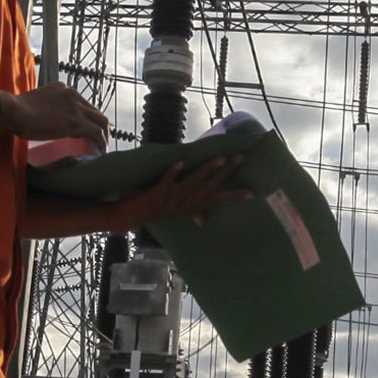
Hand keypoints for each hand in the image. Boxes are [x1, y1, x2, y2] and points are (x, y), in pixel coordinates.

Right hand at [1, 81, 110, 143]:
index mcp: (62, 89)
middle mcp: (73, 95)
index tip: (85, 127)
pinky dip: (101, 141)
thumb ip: (46, 108)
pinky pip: (96, 132)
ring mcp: (75, 108)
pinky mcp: (76, 122)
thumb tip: (47, 123)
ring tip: (102, 146)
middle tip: (99, 138)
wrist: (14, 110)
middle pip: (94, 111)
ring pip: (101, 120)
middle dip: (99, 124)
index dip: (86, 116)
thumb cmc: (16, 110)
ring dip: (104, 134)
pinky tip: (100, 150)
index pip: (81, 103)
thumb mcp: (36, 103)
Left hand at [122, 154, 248, 230]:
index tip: (252, 192)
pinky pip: (165, 183)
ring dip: (205, 170)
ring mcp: (170, 201)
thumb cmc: (150, 210)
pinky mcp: (155, 196)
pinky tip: (179, 162)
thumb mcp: (172, 212)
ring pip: (191, 184)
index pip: (216, 199)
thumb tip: (203, 219)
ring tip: (218, 158)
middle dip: (224, 172)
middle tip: (238, 158)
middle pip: (208, 187)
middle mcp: (183, 205)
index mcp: (189, 207)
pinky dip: (172, 173)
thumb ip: (187, 212)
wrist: (125, 217)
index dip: (233, 195)